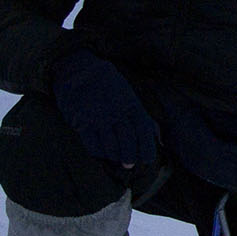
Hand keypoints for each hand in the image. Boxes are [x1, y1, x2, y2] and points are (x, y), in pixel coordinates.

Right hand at [50, 49, 159, 166]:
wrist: (78, 70)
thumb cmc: (108, 85)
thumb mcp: (129, 95)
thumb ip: (142, 116)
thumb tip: (158, 138)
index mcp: (131, 105)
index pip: (143, 130)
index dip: (147, 148)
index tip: (148, 160)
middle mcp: (116, 112)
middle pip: (127, 141)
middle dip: (130, 156)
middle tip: (130, 165)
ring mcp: (98, 118)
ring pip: (109, 145)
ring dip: (114, 156)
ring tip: (116, 160)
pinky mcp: (81, 122)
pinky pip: (91, 143)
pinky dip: (97, 152)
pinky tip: (100, 153)